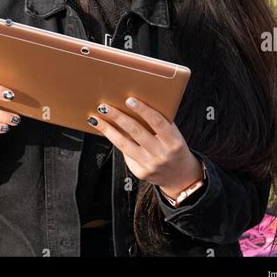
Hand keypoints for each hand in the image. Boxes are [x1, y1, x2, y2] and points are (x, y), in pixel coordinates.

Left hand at [87, 97, 204, 197]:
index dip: (143, 110)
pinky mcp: (140, 172)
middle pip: (136, 132)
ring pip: (124, 145)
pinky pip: (125, 154)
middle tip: (104, 106)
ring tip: (96, 119)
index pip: (157, 122)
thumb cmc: (174, 148)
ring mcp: (149, 165)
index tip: (129, 99)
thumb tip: (135, 105)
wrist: (180, 177)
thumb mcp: (174, 135)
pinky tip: (107, 132)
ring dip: (108, 130)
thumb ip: (160, 123)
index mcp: (173, 142)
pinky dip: (115, 141)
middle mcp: (161, 154)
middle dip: (118, 117)